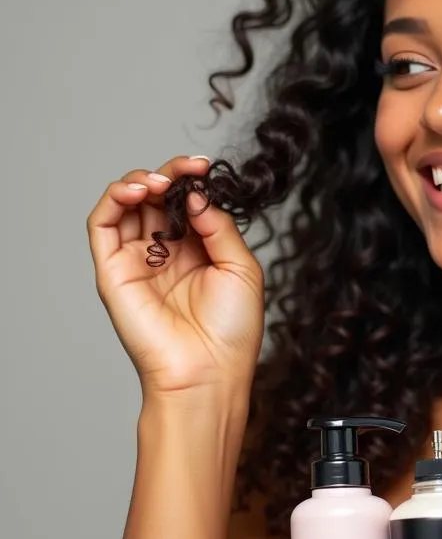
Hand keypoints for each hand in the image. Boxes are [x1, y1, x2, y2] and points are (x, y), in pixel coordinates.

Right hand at [86, 154, 264, 394]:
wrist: (208, 371)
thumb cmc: (232, 330)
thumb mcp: (241, 267)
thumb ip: (217, 225)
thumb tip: (194, 192)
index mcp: (198, 251)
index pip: (186, 202)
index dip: (192, 180)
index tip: (205, 166)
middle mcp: (165, 252)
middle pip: (156, 197)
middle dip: (170, 174)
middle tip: (188, 168)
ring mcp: (137, 260)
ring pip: (126, 204)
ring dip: (140, 181)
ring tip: (160, 181)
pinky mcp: (113, 271)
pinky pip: (102, 225)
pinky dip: (115, 198)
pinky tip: (139, 190)